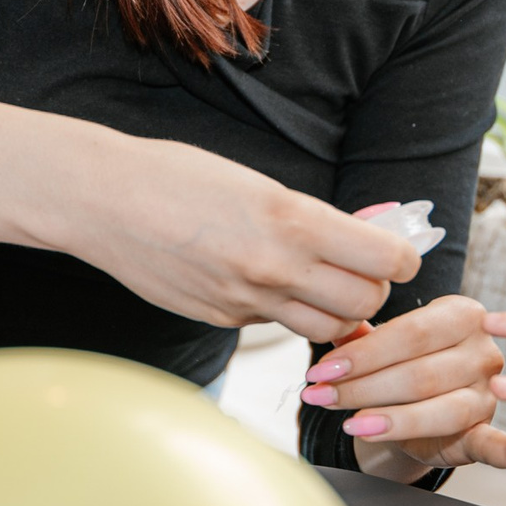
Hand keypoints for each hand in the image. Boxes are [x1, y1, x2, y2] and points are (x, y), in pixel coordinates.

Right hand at [73, 137, 423, 341]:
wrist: (103, 201)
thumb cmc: (178, 177)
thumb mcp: (258, 183)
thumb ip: (315, 216)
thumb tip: (371, 229)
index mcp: (291, 220)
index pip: (385, 258)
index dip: (401, 254)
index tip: (396, 247)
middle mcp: (274, 268)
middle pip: (365, 303)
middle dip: (373, 287)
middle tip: (360, 267)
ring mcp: (246, 301)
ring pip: (326, 328)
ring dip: (336, 310)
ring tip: (321, 283)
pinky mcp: (221, 320)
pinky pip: (276, 325)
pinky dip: (286, 311)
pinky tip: (264, 281)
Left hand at [299, 297, 505, 481]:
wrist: (429, 401)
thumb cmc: (406, 364)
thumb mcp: (386, 344)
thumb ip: (360, 337)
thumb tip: (330, 327)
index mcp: (462, 314)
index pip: (409, 333)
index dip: (361, 355)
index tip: (321, 371)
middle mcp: (484, 350)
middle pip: (418, 373)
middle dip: (361, 388)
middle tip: (320, 397)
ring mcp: (490, 392)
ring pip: (438, 407)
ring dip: (388, 419)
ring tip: (350, 424)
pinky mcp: (489, 428)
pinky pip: (497, 444)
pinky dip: (500, 451)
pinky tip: (468, 451)